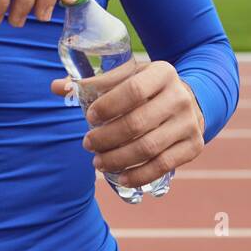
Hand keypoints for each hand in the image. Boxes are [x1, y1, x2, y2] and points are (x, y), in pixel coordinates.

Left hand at [49, 60, 205, 188]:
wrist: (190, 99)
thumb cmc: (147, 88)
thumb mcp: (127, 77)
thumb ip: (93, 82)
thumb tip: (56, 87)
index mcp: (162, 72)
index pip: (133, 90)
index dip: (108, 106)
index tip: (89, 117)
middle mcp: (180, 96)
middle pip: (137, 123)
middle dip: (107, 138)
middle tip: (88, 144)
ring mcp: (189, 123)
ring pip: (148, 148)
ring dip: (118, 159)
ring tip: (98, 162)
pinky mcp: (193, 146)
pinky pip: (163, 165)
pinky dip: (139, 175)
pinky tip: (120, 178)